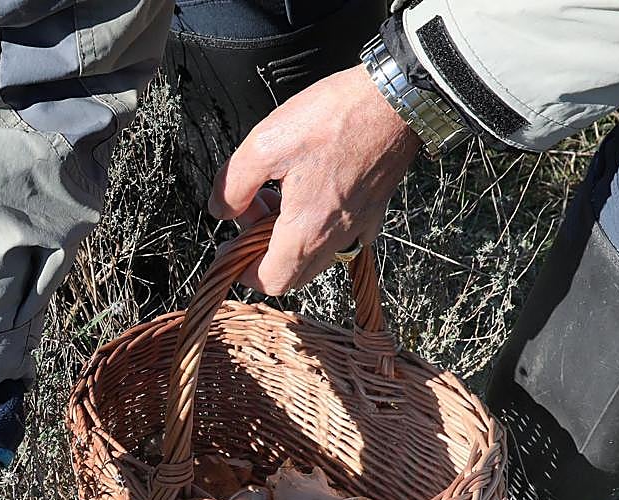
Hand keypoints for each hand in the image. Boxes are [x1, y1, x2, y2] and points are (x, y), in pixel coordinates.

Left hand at [208, 64, 421, 294]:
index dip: (246, 273)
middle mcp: (336, 236)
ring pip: (317, 255)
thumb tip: (221, 210)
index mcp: (306, 229)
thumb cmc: (333, 117)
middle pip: (295, 274)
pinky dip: (319, 227)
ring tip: (278, 195)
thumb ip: (233, 185)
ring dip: (290, 238)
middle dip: (266, 252)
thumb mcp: (265, 144)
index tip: (232, 249)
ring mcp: (359, 225)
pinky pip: (342, 235)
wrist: (396, 99)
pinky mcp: (374, 209)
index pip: (272, 281)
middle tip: (254, 212)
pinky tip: (311, 192)